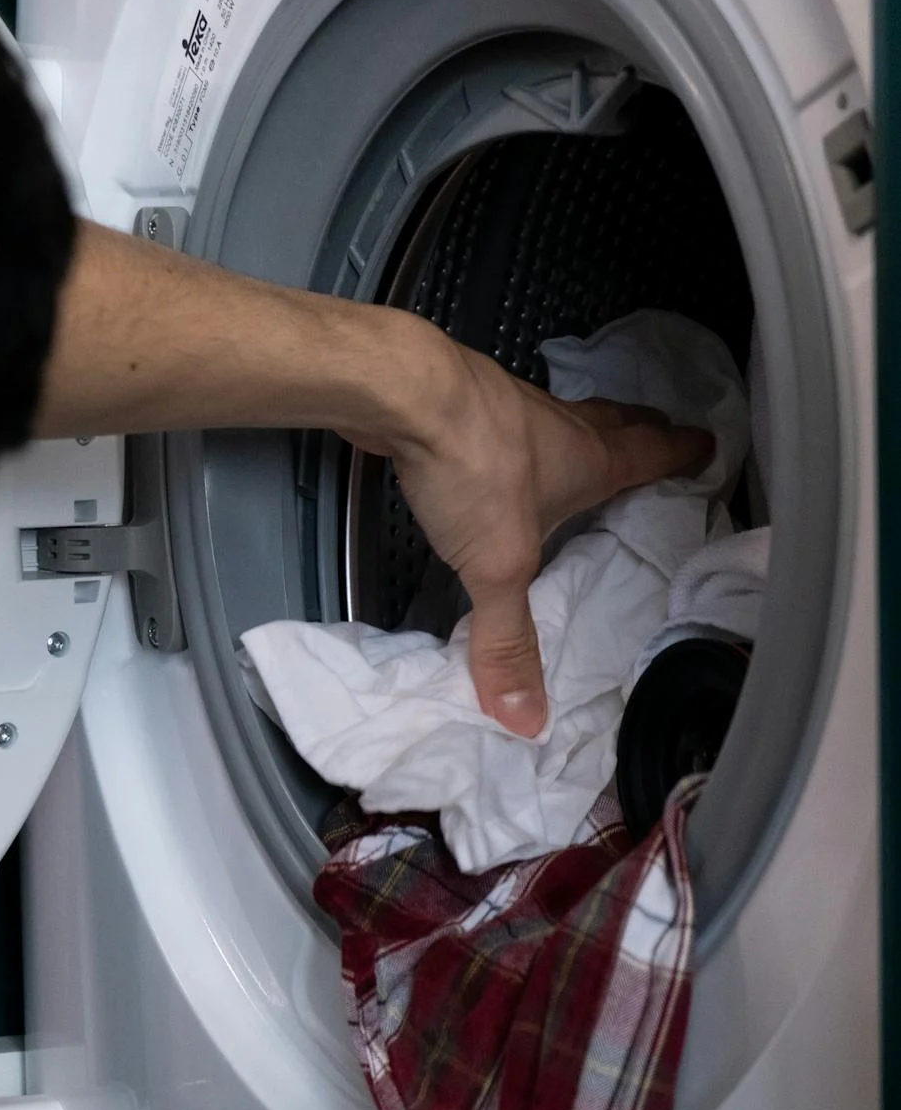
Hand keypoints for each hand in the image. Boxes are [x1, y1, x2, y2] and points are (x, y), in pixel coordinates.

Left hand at [363, 321, 711, 735]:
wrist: (403, 392)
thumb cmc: (472, 469)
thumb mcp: (498, 567)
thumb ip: (509, 640)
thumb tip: (527, 718)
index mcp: (590, 459)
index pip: (654, 452)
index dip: (683, 452)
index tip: (707, 447)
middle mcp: (558, 425)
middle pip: (614, 423)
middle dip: (639, 432)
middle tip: (656, 435)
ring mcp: (507, 405)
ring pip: (557, 418)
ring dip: (573, 431)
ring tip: (575, 449)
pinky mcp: (458, 401)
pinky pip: (497, 418)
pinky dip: (508, 433)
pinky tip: (488, 451)